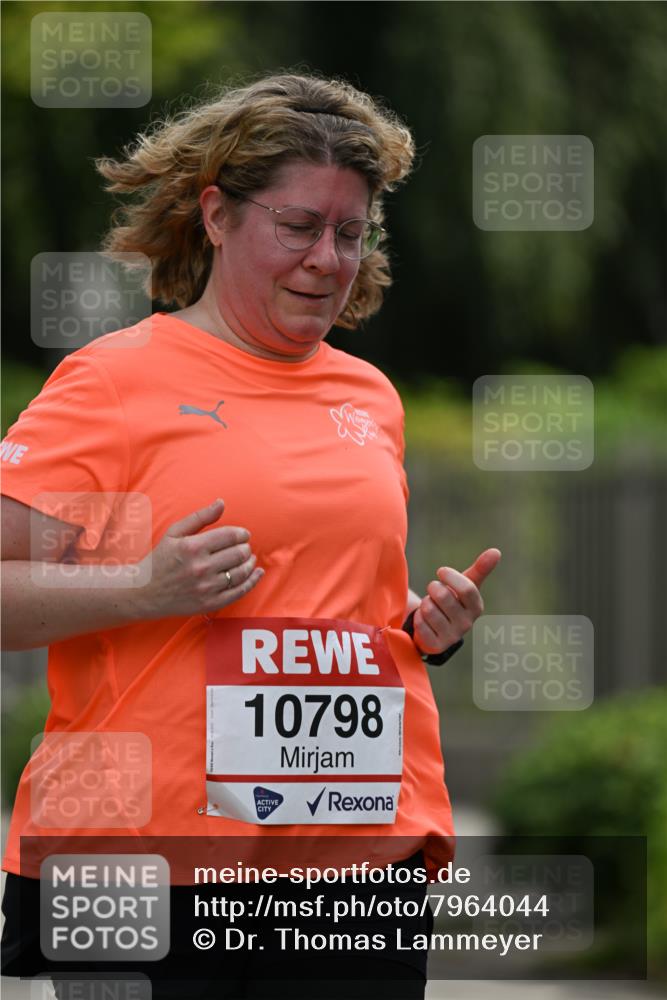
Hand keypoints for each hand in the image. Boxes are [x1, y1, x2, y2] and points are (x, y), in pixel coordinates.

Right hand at [138, 499, 263, 619]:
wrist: (144, 592)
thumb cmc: (160, 559)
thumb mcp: (175, 533)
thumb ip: (200, 517)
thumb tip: (222, 502)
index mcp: (192, 547)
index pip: (230, 536)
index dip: (242, 533)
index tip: (243, 534)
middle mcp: (200, 568)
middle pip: (239, 553)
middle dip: (246, 547)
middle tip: (244, 547)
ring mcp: (206, 587)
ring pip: (242, 572)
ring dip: (250, 562)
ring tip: (248, 558)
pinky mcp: (209, 603)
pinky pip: (239, 591)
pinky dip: (253, 581)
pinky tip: (257, 573)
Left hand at [412, 548, 500, 655]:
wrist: (435, 629)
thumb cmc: (452, 601)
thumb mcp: (465, 584)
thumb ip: (480, 569)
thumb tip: (497, 551)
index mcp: (476, 607)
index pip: (467, 589)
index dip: (451, 576)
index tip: (441, 571)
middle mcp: (467, 624)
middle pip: (444, 596)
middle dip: (433, 588)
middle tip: (434, 591)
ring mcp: (451, 637)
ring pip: (429, 609)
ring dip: (424, 603)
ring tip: (430, 606)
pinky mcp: (435, 646)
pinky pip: (420, 624)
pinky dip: (418, 618)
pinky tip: (424, 621)